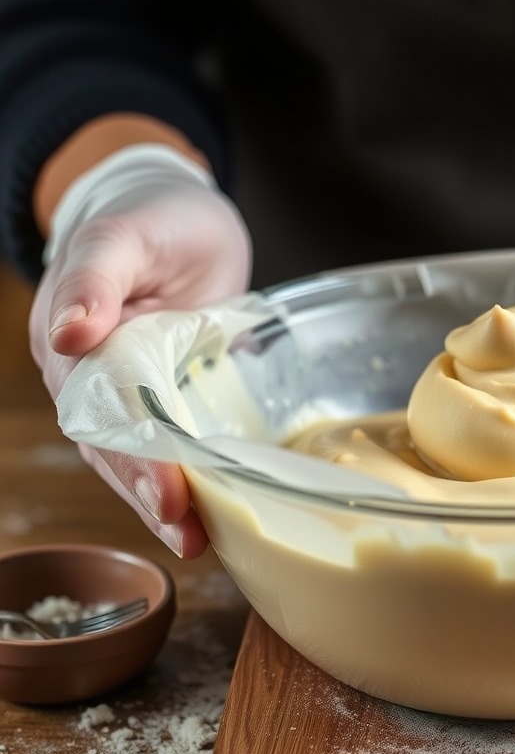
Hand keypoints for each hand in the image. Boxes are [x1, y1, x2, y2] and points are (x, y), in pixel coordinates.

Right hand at [29, 145, 250, 557]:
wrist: (178, 212)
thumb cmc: (152, 216)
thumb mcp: (125, 234)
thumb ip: (96, 276)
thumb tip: (68, 330)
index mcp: (72, 341)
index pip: (102, 414)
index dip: (136, 458)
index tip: (168, 494)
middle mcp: (92, 374)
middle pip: (115, 448)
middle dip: (150, 494)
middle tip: (188, 533)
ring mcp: (129, 388)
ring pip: (136, 456)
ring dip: (164, 501)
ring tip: (198, 542)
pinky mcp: (165, 391)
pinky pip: (168, 442)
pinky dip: (185, 477)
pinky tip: (207, 511)